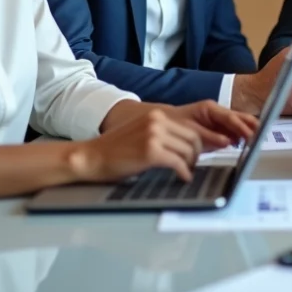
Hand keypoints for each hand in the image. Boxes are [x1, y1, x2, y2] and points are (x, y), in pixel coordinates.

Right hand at [77, 107, 202, 182]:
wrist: (91, 157)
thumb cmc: (115, 150)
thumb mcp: (142, 133)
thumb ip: (163, 134)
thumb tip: (187, 144)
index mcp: (156, 114)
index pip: (190, 126)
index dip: (199, 142)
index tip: (200, 153)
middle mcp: (157, 120)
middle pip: (194, 137)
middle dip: (196, 153)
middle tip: (192, 165)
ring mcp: (154, 135)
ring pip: (188, 150)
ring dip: (190, 164)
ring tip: (185, 171)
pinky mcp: (151, 151)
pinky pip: (178, 163)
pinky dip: (183, 172)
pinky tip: (182, 177)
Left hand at [166, 100, 258, 149]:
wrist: (163, 124)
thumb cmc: (174, 124)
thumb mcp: (190, 131)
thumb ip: (210, 136)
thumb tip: (229, 142)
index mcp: (210, 109)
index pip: (230, 117)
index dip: (241, 126)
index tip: (251, 135)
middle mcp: (217, 112)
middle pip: (238, 117)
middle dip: (251, 125)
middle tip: (262, 135)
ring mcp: (219, 120)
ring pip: (238, 124)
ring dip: (247, 131)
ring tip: (258, 140)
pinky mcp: (218, 129)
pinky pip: (233, 131)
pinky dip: (240, 136)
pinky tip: (248, 143)